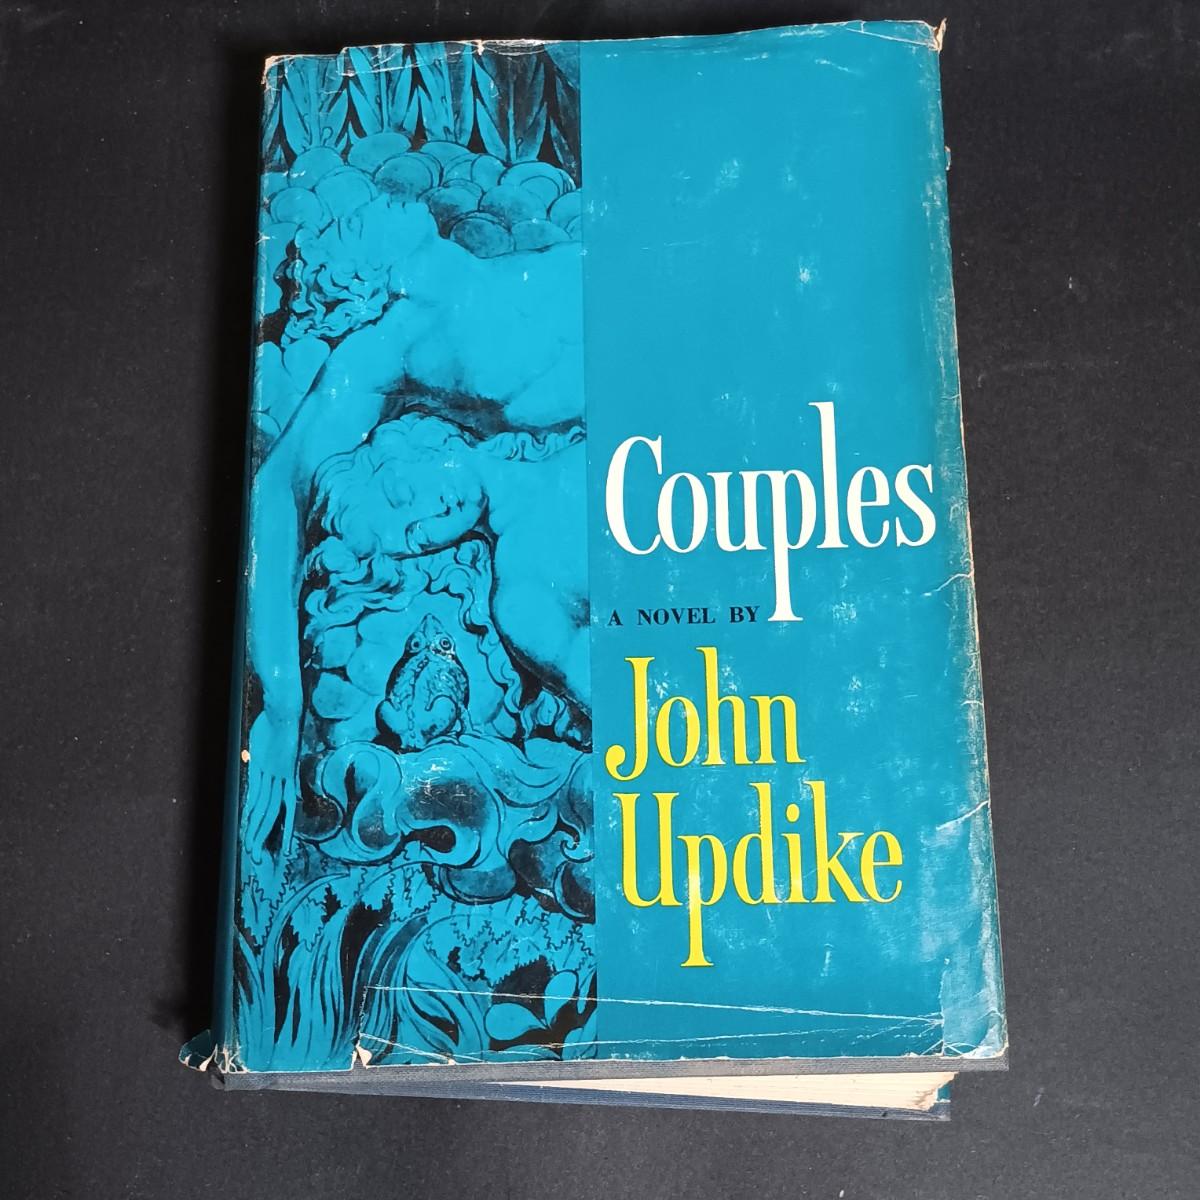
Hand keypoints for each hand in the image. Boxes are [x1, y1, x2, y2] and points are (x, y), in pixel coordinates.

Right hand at [244, 709, 300, 862]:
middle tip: (259, 859)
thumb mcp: (277, 747)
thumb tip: (260, 769)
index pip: (285, 811)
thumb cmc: (281, 724)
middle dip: (264, 838)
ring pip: (265, 809)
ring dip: (257, 829)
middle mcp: (283, 780)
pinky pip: (258, 793)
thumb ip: (269, 761)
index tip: (281, 850)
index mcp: (289, 777)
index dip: (283, 831)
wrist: (285, 710)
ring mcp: (275, 775)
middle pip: (272, 815)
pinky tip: (249, 823)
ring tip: (252, 849)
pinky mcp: (265, 767)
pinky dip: (253, 809)